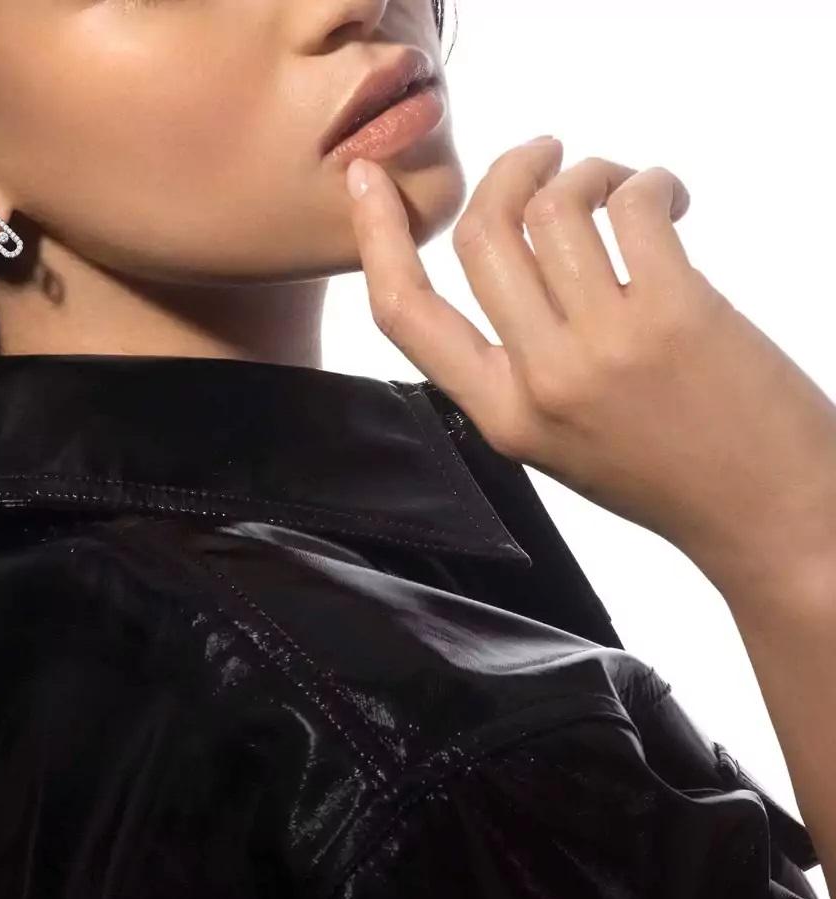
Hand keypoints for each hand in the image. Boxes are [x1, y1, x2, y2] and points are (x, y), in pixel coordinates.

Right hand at [345, 141, 835, 596]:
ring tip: (620, 186)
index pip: (405, 317)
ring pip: (553, 207)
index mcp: (502, 418)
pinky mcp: (675, 312)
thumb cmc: (667, 475)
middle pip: (480, 237)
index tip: (366, 181)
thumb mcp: (558, 442)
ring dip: (588, 170)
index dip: (375, 238)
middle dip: (506, 170)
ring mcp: (604, 347)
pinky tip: (670, 201)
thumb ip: (518, 370)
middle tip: (543, 153)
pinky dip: (649, 181)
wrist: (764, 512)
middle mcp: (541, 381)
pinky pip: (633, 204)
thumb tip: (517, 261)